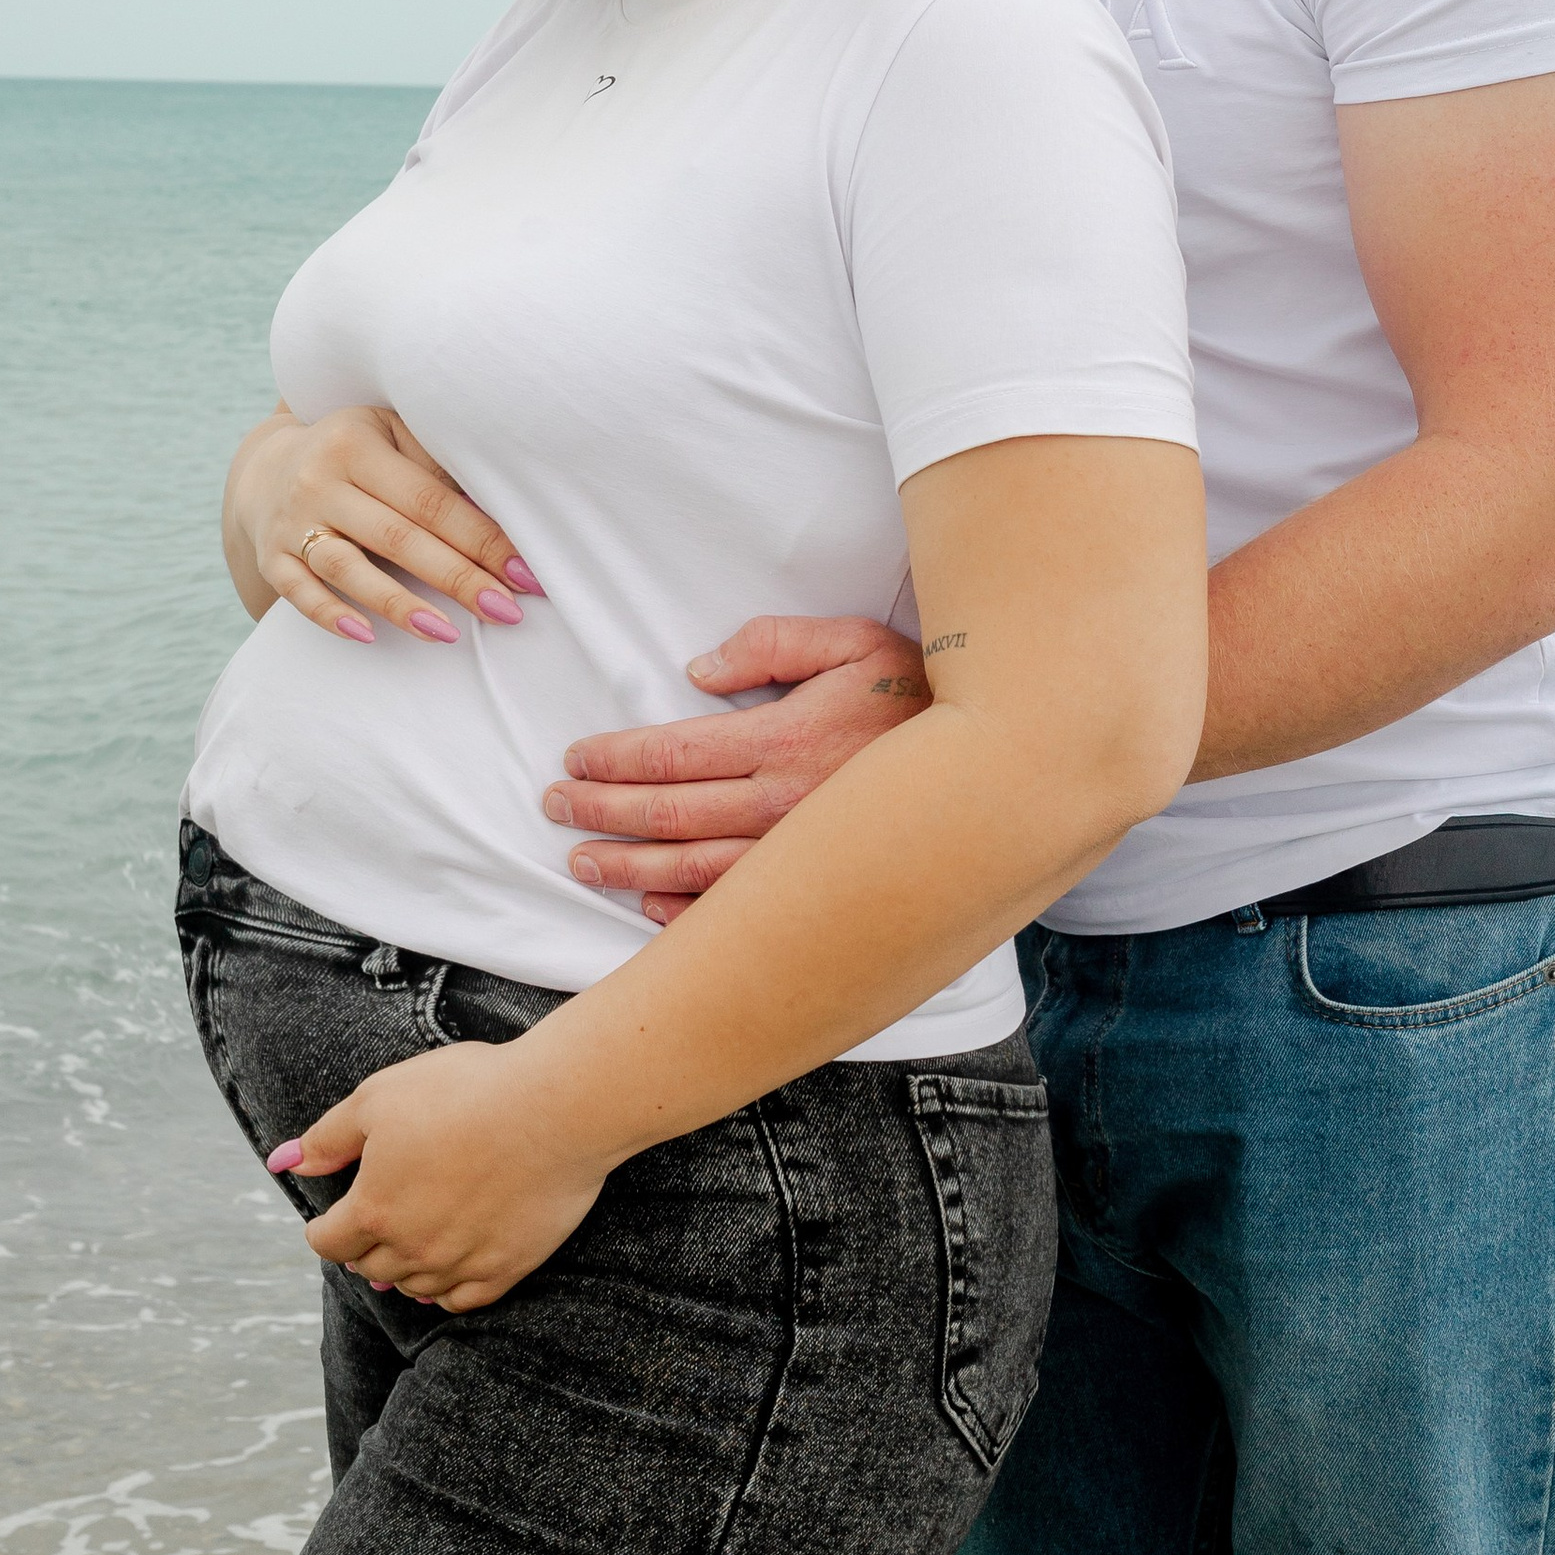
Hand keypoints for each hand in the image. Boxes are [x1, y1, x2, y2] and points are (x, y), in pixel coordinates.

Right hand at [225, 403, 538, 645]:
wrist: (270, 469)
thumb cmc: (357, 453)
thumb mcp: (391, 436)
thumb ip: (436, 468)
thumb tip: (503, 520)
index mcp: (357, 444)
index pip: (429, 500)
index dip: (480, 538)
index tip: (524, 574)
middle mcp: (319, 480)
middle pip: (398, 537)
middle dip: (457, 577)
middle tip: (506, 612)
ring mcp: (291, 522)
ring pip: (348, 568)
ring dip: (400, 604)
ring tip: (446, 634)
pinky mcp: (270, 558)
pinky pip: (299, 592)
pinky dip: (330, 614)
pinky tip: (367, 636)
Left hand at [280, 1041, 609, 1312]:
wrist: (554, 1109)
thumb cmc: (466, 1092)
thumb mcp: (379, 1097)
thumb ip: (327, 1136)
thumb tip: (283, 1162)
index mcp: (372, 1209)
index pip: (327, 1241)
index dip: (324, 1226)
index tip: (332, 1217)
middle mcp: (411, 1248)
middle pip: (369, 1266)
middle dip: (363, 1246)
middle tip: (373, 1225)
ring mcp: (459, 1264)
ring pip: (413, 1286)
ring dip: (402, 1269)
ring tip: (409, 1245)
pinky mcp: (505, 1269)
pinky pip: (461, 1300)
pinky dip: (446, 1290)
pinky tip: (448, 1271)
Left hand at [543, 615, 928, 921]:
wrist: (999, 764)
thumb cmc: (919, 692)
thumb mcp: (852, 639)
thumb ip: (772, 643)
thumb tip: (699, 670)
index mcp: (784, 738)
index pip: (674, 754)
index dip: (614, 759)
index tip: (575, 758)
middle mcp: (783, 805)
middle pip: (669, 814)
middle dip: (601, 811)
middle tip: (555, 806)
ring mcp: (799, 855)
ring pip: (693, 871)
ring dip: (628, 868)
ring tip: (581, 860)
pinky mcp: (819, 887)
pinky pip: (740, 911)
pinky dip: (686, 915)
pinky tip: (650, 909)